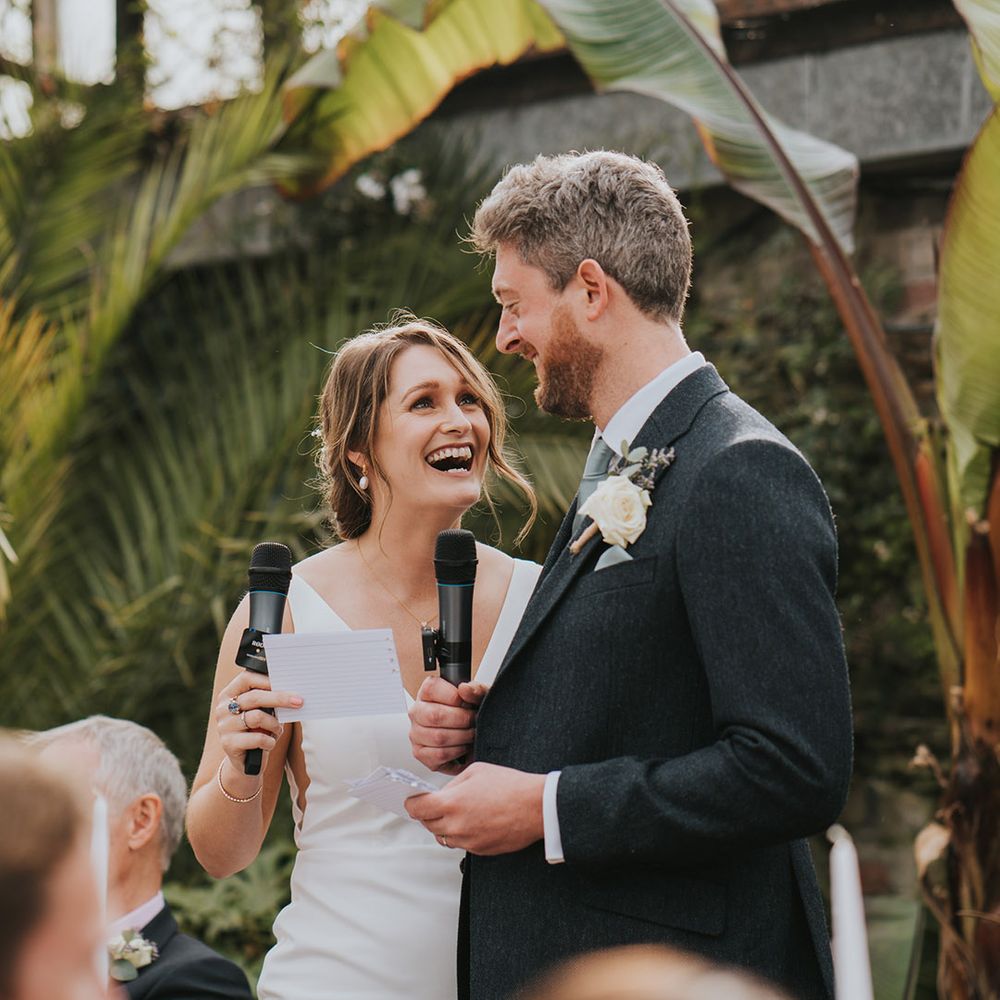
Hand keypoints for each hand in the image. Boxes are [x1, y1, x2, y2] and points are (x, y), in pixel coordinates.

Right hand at [215, 671, 302, 773]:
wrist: (246, 761)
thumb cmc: (258, 730)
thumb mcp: (262, 711)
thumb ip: (269, 700)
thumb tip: (292, 691)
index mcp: (229, 694)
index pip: (246, 678)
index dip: (267, 680)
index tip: (287, 682)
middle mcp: (223, 708)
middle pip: (254, 697)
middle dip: (280, 698)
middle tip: (299, 701)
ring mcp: (224, 726)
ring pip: (257, 717)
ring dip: (274, 724)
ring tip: (278, 730)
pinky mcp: (228, 744)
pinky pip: (258, 738)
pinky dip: (270, 741)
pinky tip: (270, 743)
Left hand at [405, 762, 544, 854]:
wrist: (535, 807)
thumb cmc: (509, 785)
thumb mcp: (476, 771)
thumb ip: (453, 784)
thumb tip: (443, 793)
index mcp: (451, 803)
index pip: (417, 809)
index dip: (412, 804)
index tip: (413, 801)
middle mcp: (456, 826)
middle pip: (428, 824)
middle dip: (429, 814)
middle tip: (436, 804)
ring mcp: (467, 841)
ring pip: (443, 837)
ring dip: (444, 826)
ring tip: (458, 812)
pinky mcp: (480, 850)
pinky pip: (461, 844)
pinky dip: (462, 834)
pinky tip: (474, 821)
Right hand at [408, 676, 487, 774]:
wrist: (475, 738)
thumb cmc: (472, 714)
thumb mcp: (480, 698)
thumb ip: (476, 690)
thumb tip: (464, 689)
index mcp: (428, 693)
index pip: (431, 688)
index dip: (454, 696)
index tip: (467, 702)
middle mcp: (418, 711)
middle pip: (435, 715)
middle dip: (462, 719)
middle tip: (473, 720)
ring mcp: (416, 733)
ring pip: (438, 737)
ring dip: (462, 736)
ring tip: (471, 734)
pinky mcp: (420, 753)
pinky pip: (440, 754)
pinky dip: (457, 751)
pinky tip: (463, 746)